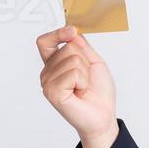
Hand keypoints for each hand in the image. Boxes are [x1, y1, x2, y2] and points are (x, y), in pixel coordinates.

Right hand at [36, 25, 118, 147]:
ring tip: (83, 87)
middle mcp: (47, 73)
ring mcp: (48, 83)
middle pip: (67, 48)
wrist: (103, 116)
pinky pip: (72, 73)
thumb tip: (71, 31)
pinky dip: (82, 81)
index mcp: (54, 64)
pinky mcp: (53, 92)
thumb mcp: (94, 62)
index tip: (71, 31)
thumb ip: (82, 46)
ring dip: (85, 73)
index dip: (57, 33)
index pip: (45, 42)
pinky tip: (80, 92)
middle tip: (85, 80)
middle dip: (85, 61)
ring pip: (72, 59)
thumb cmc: (98, 93)